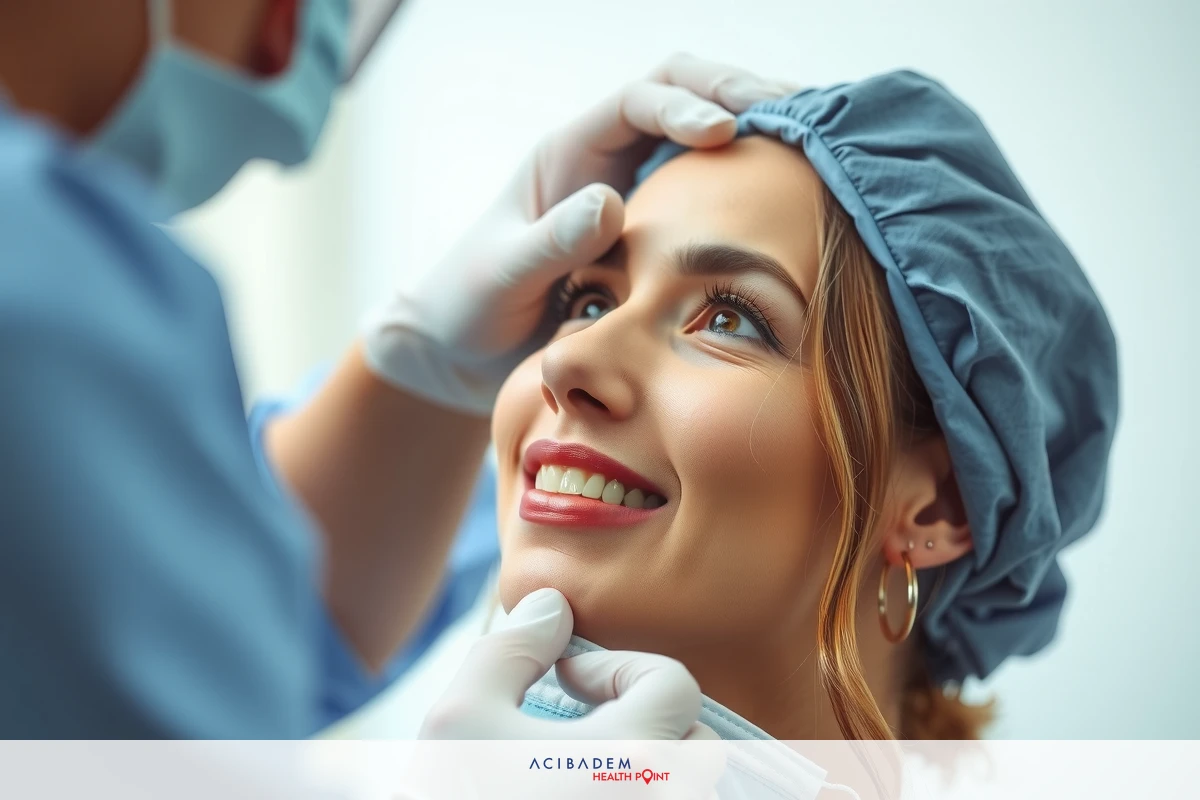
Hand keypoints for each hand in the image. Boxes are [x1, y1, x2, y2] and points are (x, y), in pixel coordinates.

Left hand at [362, 55, 797, 414]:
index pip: (638, 101)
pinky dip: (754, 181)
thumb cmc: (471, 306)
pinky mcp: (659, 223)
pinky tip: (796, 198)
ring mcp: (638, 186)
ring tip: (821, 147)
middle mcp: (609, 158)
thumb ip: (549, 244)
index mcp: (569, 153)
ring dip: (761, 132)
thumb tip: (610, 202)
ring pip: (710, 133)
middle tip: (804, 118)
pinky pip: (714, 186)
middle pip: (687, 92)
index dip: (685, 106)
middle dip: (742, 95)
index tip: (724, 134)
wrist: (466, 348)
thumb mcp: (500, 276)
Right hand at [400, 588, 725, 799]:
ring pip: (691, 790)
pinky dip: (649, 797)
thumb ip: (512, 648)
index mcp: (635, 759)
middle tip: (576, 734)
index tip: (564, 685)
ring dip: (651, 772)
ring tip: (583, 778)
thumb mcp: (460, 720)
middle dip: (642, 723)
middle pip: (696, 740)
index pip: (673, 682)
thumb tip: (552, 604)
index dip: (615, 668)